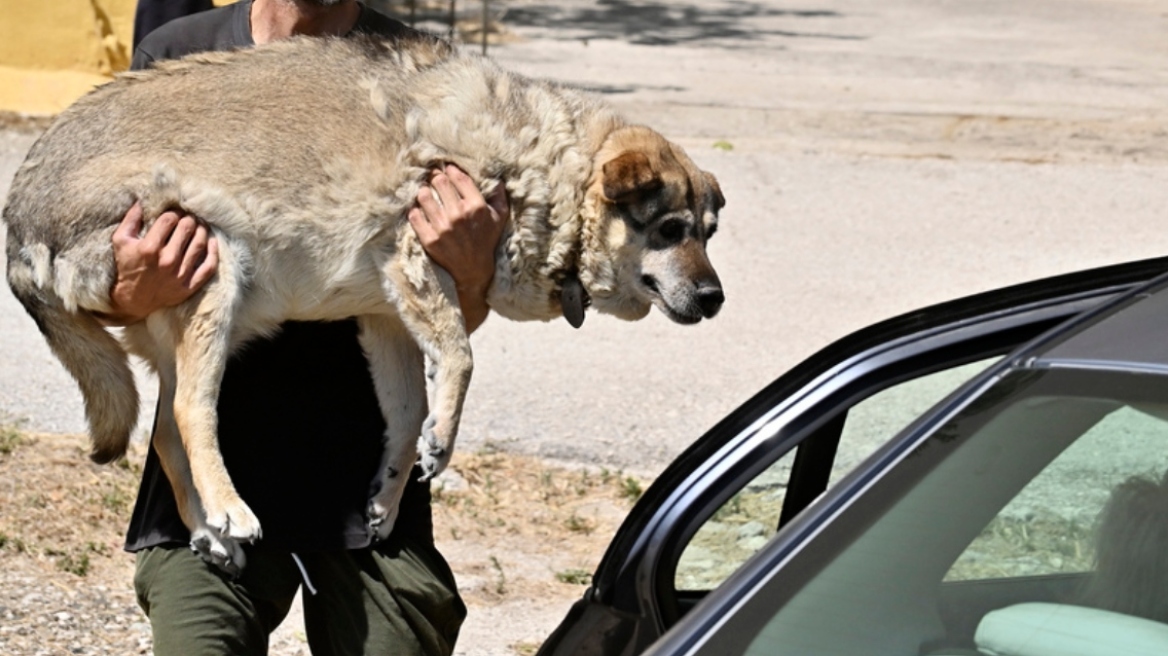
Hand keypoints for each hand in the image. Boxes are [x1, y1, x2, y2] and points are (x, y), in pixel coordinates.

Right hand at [104, 202, 218, 324]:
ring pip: (199, 244)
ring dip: (202, 231)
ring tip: (200, 225)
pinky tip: (213, 242)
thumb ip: (131, 220)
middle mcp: (167, 260)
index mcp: (149, 248)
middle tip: (189, 217)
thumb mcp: (121, 241)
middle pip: (187, 229)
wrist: (134, 299)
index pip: (170, 219)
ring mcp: (180, 274)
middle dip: (189, 219)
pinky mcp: (189, 286)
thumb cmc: (127, 266)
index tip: (175, 212)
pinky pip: (209, 267)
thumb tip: (141, 200)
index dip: (174, 212)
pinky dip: (214, 252)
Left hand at [408, 165, 508, 331]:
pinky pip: (414, 215)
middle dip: (434, 176)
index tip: (446, 168)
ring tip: (424, 191)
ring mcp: (442, 228)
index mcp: (477, 206)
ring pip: (423, 196)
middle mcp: (459, 215)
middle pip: (438, 182)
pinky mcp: (429, 239)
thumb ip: (500, 197)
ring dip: (423, 191)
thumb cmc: (486, 241)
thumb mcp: (500, 219)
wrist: (473, 271)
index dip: (450, 169)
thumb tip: (497, 179)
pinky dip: (414, 210)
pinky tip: (418, 209)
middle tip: (432, 176)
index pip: (458, 177)